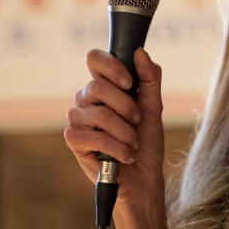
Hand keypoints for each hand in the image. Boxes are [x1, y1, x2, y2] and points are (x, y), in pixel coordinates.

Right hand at [65, 47, 165, 207]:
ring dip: (124, 132)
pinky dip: (115, 147)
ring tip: (133, 143)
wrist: (144, 176)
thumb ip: (149, 78)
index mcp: (105, 84)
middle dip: (125, 106)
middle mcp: (86, 98)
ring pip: (99, 114)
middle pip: (97, 86)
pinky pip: (92, 136)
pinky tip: (124, 155)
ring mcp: (77, 118)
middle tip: (137, 121)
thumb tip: (140, 52)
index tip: (129, 82)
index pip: (94, 58)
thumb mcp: (154, 106)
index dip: (111, 66)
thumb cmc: (147, 140)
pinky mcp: (74, 139)